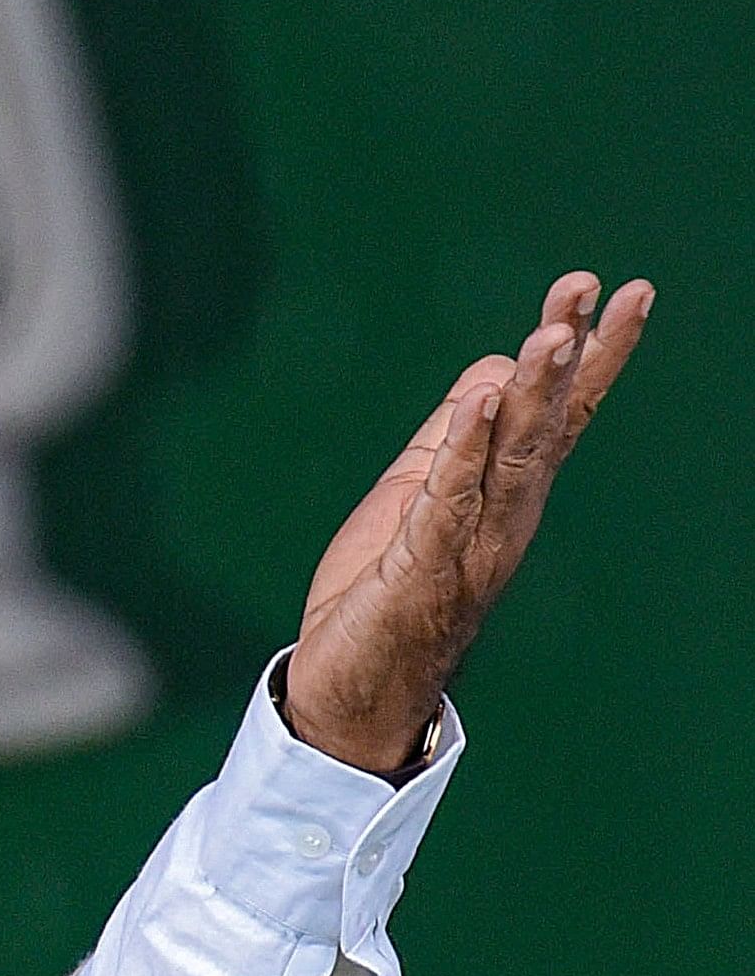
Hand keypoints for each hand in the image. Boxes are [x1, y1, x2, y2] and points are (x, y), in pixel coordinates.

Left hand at [285, 271, 651, 772]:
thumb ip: (454, 435)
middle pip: (546, 421)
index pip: (560, 411)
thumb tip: (494, 366)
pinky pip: (452, 498)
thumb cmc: (388, 591)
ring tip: (551, 332)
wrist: (356, 688)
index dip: (592, 352)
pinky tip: (481, 401)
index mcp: (505, 492)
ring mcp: (473, 540)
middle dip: (568, 353)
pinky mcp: (427, 565)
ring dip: (532, 391)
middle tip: (588, 287)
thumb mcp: (419, 492)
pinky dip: (466, 448)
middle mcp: (506, 513)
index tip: (618, 289)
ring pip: (513, 454)